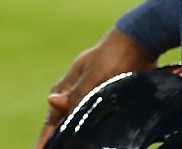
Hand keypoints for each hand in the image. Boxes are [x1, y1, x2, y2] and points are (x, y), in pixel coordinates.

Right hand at [35, 28, 155, 146]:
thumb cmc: (113, 56)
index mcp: (65, 88)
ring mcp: (87, 97)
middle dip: (58, 140)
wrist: (137, 43)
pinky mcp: (102, 99)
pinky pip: (92, 121)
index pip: (51, 121)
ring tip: (70, 146)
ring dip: (75, 136)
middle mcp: (73, 95)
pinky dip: (89, 132)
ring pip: (77, 124)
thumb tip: (51, 101)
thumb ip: (76, 93)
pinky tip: (92, 140)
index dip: (44, 139)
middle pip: (61, 125)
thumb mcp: (94, 75)